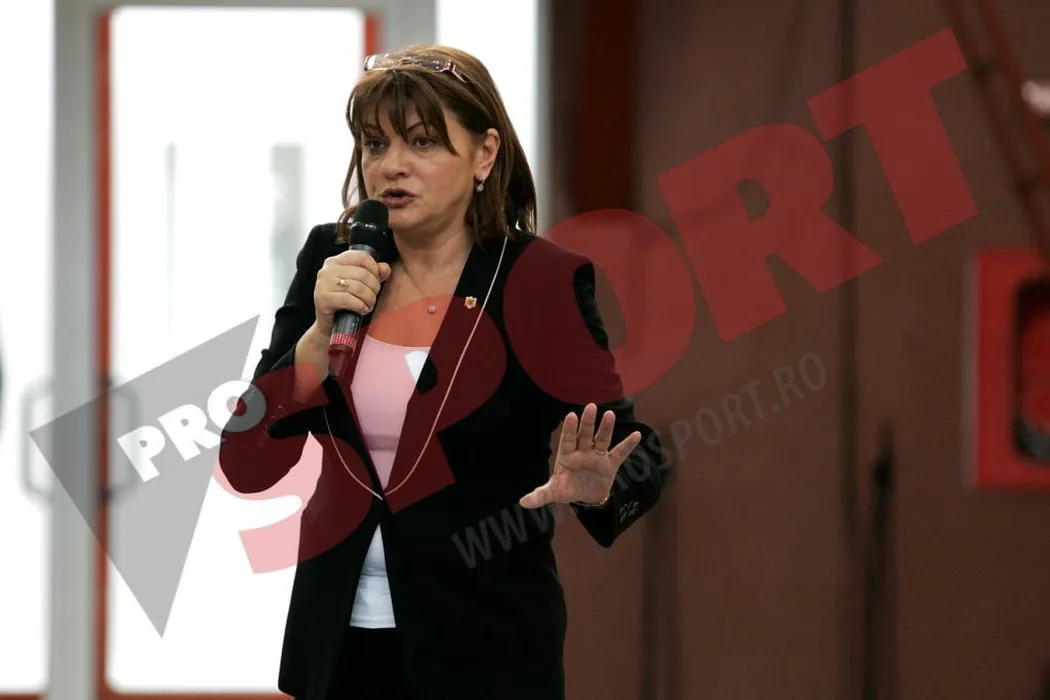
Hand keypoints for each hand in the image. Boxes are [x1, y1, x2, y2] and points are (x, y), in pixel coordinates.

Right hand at [314, 250, 391, 336]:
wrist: (330, 326)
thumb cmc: (346, 304)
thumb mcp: (361, 285)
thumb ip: (374, 273)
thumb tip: (385, 268)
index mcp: (335, 262)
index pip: (362, 257)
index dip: (375, 269)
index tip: (376, 281)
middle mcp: (327, 270)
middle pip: (363, 273)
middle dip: (374, 288)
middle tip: (373, 297)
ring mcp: (323, 284)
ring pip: (358, 287)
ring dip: (369, 299)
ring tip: (369, 305)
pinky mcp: (323, 299)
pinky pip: (349, 300)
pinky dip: (361, 306)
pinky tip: (362, 310)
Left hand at [520, 403, 641, 509]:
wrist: (586, 497)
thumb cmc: (568, 489)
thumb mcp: (554, 492)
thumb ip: (540, 495)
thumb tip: (522, 503)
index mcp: (567, 455)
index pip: (568, 439)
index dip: (570, 429)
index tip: (572, 416)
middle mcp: (582, 452)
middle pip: (585, 435)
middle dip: (587, 422)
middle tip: (591, 406)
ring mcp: (597, 456)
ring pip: (601, 439)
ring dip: (606, 428)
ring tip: (610, 415)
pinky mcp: (610, 464)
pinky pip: (620, 453)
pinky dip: (628, 445)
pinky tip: (637, 435)